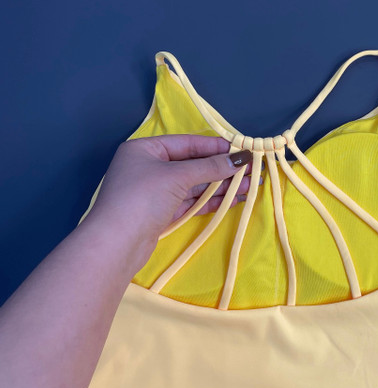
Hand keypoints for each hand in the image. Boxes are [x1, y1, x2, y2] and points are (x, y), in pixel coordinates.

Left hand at [83, 134, 259, 267]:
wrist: (116, 244)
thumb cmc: (142, 198)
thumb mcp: (177, 176)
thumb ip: (210, 167)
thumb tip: (241, 158)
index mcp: (144, 149)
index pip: (186, 143)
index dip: (214, 147)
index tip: (241, 150)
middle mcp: (148, 168)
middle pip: (192, 165)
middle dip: (222, 169)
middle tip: (251, 171)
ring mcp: (154, 192)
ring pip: (193, 185)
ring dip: (221, 186)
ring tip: (250, 187)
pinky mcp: (160, 213)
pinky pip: (190, 201)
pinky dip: (210, 201)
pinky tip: (233, 200)